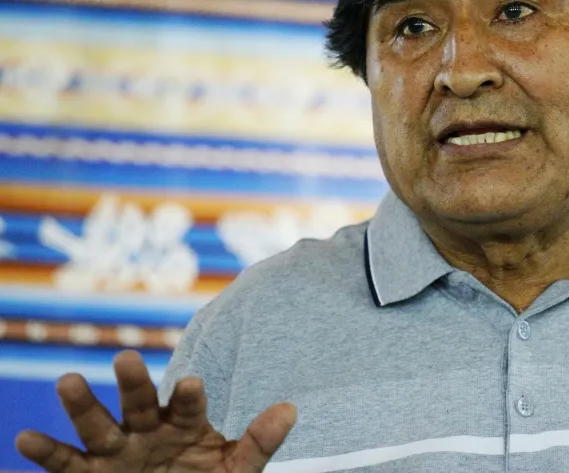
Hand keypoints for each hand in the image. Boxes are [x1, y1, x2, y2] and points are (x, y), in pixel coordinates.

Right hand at [15, 350, 295, 472]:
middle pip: (139, 403)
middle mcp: (147, 429)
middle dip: (133, 384)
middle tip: (125, 358)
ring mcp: (116, 451)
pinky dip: (45, 452)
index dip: (192, 396)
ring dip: (82, 405)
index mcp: (185, 422)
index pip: (190, 405)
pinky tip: (23, 439)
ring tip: (68, 381)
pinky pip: (65, 463)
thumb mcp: (237, 470)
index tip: (196, 384)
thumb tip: (291, 409)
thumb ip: (259, 443)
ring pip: (97, 425)